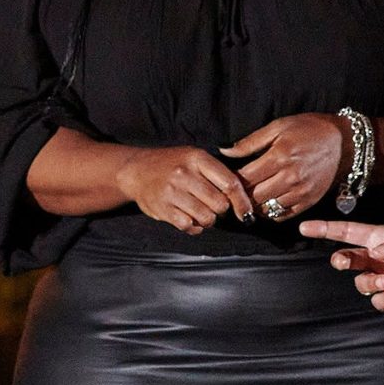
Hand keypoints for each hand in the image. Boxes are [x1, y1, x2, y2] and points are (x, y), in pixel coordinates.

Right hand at [116, 145, 254, 234]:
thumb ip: (217, 173)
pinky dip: (193, 226)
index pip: (230, 183)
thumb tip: (244, 197)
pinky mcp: (163, 209)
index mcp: (197, 158)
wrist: (136, 170)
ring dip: (207, 220)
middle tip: (212, 205)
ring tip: (200, 211)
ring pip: (207, 218)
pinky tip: (189, 218)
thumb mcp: (194, 157)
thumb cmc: (171, 164)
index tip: (247, 212)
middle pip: (220, 204)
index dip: (242, 201)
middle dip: (221, 209)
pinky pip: (189, 226)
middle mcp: (184, 174)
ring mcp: (172, 192)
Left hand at [228, 113, 348, 217]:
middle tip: (232, 192)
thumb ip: (250, 142)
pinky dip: (270, 212)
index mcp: (280, 157)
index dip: (231, 180)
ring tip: (247, 198)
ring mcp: (301, 192)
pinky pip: (282, 215)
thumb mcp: (279, 126)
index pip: (245, 178)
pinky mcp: (309, 202)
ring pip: (266, 209)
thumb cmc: (310, 130)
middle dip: (239, 196)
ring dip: (253, 206)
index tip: (225, 179)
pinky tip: (265, 202)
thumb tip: (225, 152)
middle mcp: (290, 178)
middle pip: (253, 197)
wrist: (345, 144)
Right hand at [299, 220, 383, 315]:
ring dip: (369, 283)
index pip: (351, 233)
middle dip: (341, 260)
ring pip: (361, 283)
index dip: (327, 230)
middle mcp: (382, 260)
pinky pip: (378, 302)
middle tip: (344, 262)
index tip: (306, 227)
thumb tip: (376, 251)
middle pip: (348, 258)